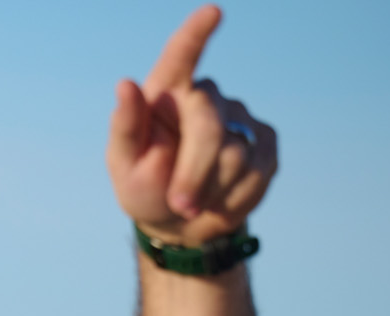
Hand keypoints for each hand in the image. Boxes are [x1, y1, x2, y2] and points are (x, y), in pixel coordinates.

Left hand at [107, 5, 277, 245]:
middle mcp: (205, 97)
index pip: (180, 57)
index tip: (213, 12)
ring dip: (210, 191)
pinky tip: (219, 199)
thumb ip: (126, 128)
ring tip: (194, 200)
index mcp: (166, 94)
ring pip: (235, 155)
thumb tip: (125, 84)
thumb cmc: (145, 187)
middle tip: (179, 203)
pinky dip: (234, 198)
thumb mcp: (124, 166)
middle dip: (192, 172)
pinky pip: (257, 172)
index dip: (196, 34)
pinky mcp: (265, 141)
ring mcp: (239, 117)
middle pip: (209, 127)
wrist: (180, 222)